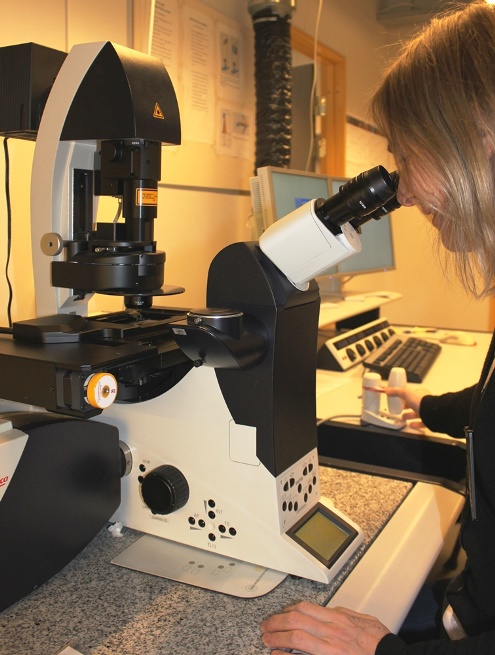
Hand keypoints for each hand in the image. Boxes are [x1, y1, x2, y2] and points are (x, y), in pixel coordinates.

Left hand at [261, 601, 389, 654]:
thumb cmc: (380, 644)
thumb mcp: (365, 621)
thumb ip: (346, 615)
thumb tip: (332, 611)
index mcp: (339, 619)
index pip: (306, 609)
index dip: (289, 611)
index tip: (281, 615)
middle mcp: (332, 632)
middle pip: (296, 620)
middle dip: (277, 622)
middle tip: (266, 626)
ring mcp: (330, 648)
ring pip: (296, 638)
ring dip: (277, 637)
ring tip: (268, 639)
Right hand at [383, 386, 429, 428]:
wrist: (432, 413)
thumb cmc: (421, 401)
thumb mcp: (406, 393)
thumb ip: (396, 391)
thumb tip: (387, 389)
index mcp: (421, 393)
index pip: (412, 394)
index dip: (405, 396)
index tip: (399, 399)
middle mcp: (426, 402)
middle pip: (414, 404)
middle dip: (407, 407)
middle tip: (400, 409)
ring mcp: (428, 411)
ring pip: (418, 413)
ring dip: (410, 415)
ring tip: (403, 418)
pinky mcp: (430, 420)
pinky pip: (422, 422)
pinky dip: (416, 424)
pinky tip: (410, 425)